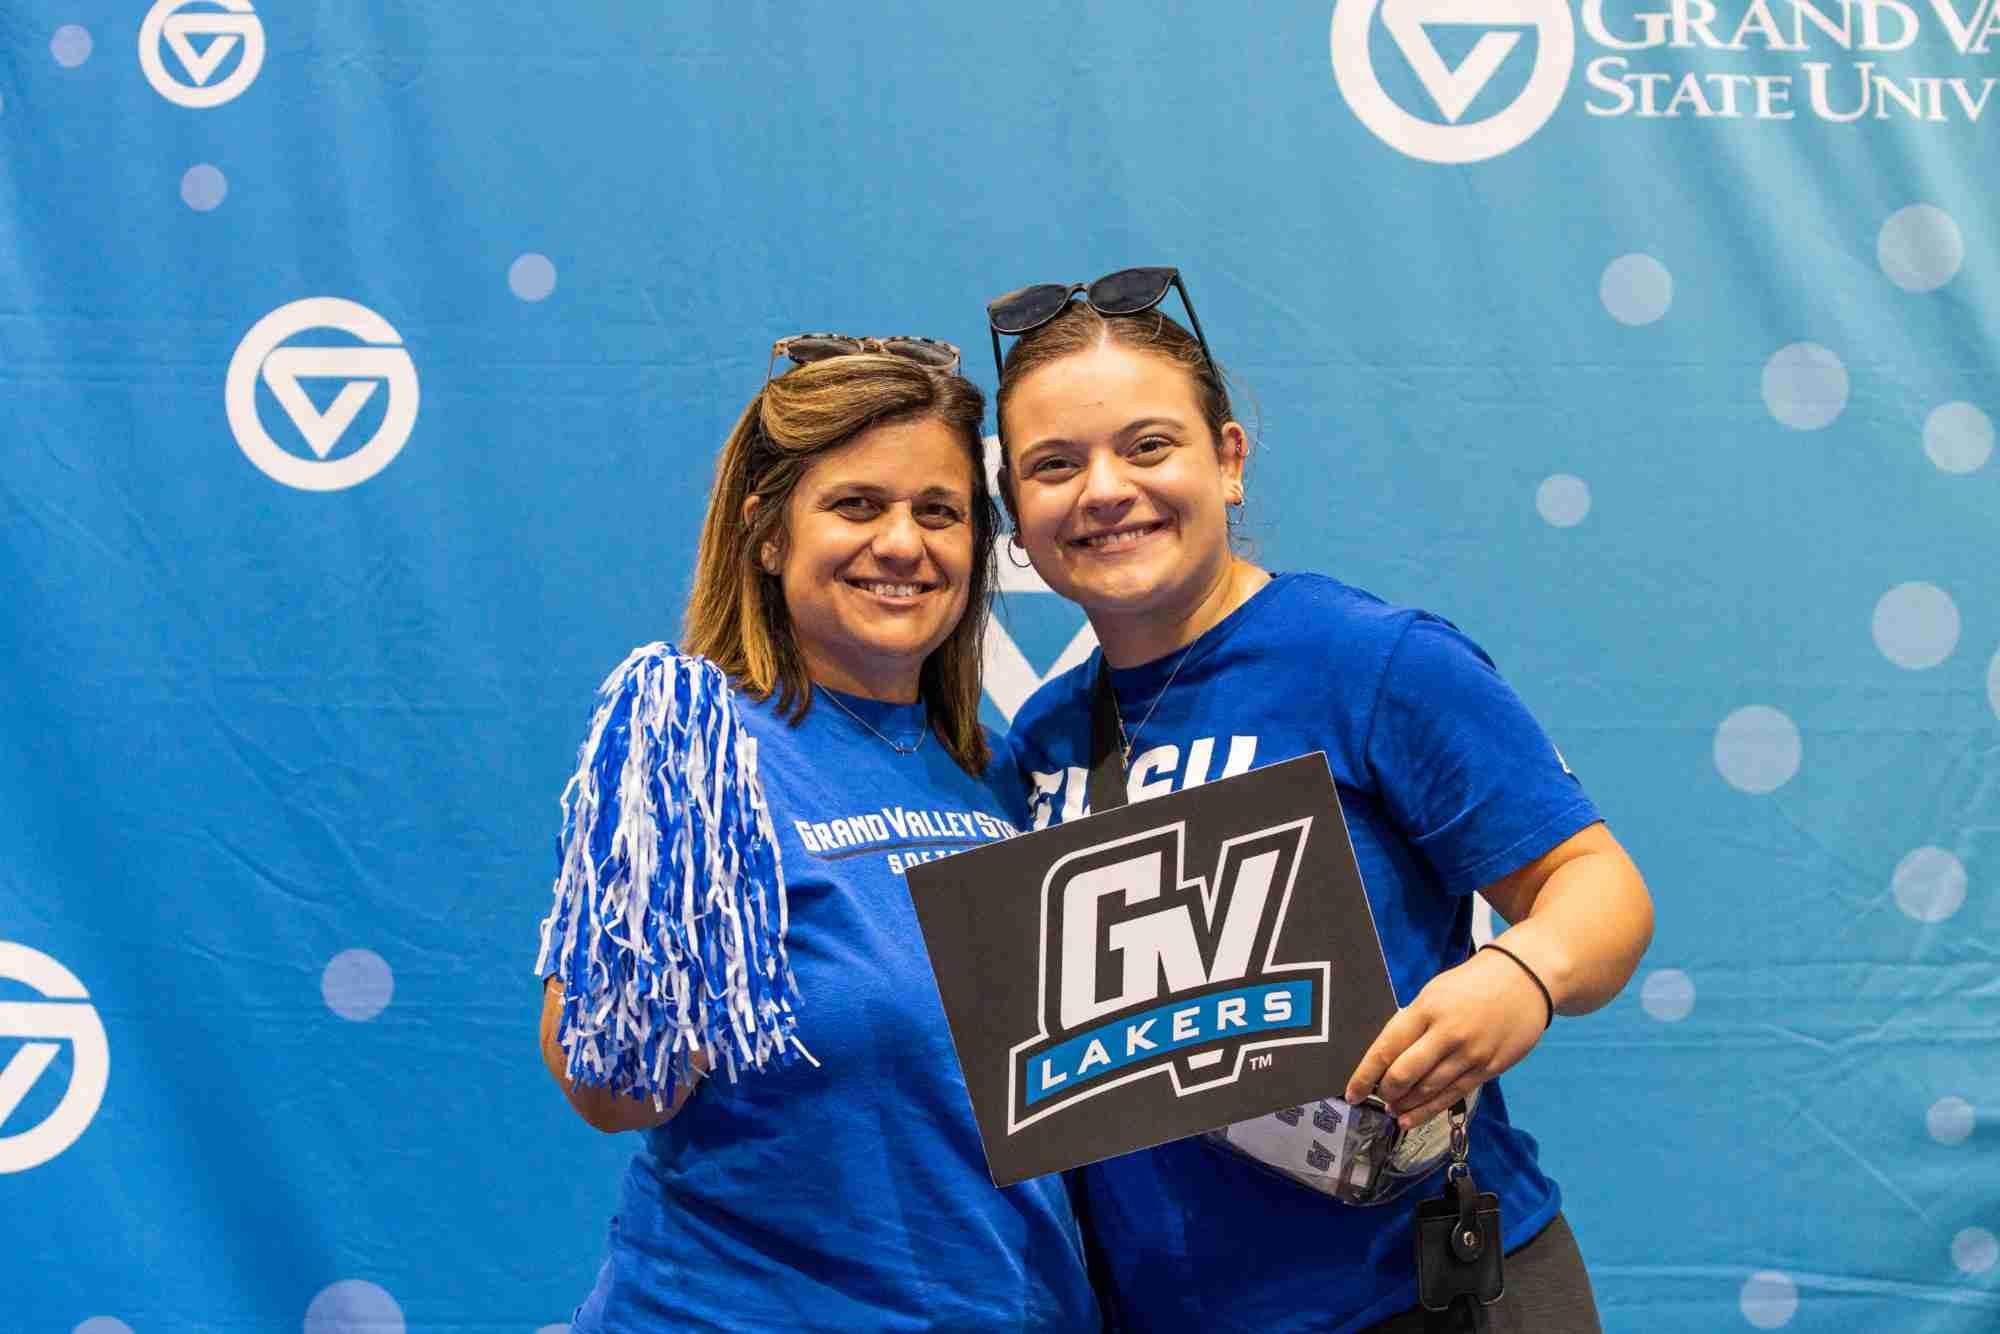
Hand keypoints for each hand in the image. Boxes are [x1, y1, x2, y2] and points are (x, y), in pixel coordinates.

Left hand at [1342, 949, 1548, 1128]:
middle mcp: (1447, 1033)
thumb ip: (1412, 1023)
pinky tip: (1414, 1117)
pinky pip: (1454, 1095)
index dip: (1364, 1075)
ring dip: (1406, 1104)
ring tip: (1394, 1110)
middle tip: (1377, 1098)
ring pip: (1429, 1090)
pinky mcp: (1489, 1068)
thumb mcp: (1434, 993)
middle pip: (1404, 1074)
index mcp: (1426, 1010)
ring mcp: (1470, 1053)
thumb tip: (1388, 1057)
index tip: (1352, 1091)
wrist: (1525, 978)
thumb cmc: (1474, 984)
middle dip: (1385, 1092)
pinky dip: (1430, 1110)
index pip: (1386, 1048)